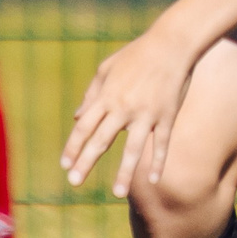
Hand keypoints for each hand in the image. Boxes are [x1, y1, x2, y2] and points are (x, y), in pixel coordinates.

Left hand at [60, 26, 203, 196]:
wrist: (171, 44)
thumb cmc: (136, 55)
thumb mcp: (107, 69)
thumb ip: (91, 94)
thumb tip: (76, 117)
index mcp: (107, 96)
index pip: (84, 127)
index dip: (73, 146)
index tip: (65, 165)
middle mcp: (123, 108)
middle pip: (101, 140)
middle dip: (86, 162)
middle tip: (74, 182)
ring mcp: (146, 113)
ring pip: (132, 148)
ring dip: (124, 172)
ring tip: (117, 193)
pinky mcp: (167, 115)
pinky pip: (161, 143)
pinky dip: (158, 161)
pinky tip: (153, 179)